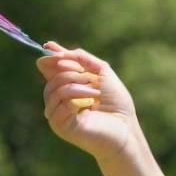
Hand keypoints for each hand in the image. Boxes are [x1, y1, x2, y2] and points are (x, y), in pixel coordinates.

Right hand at [36, 41, 138, 162]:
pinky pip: (58, 106)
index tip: (50, 47)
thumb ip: (83, 59)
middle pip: (51, 79)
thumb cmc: (117, 105)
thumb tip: (56, 48)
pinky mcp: (61, 127)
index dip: (50, 59)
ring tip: (95, 92)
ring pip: (53, 91)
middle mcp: (59, 102)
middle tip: (90, 78)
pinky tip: (91, 104)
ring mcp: (58, 115)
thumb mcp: (103, 74)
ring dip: (75, 86)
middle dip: (70, 72)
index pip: (50, 71)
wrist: (126, 128)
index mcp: (68, 89)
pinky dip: (74, 100)